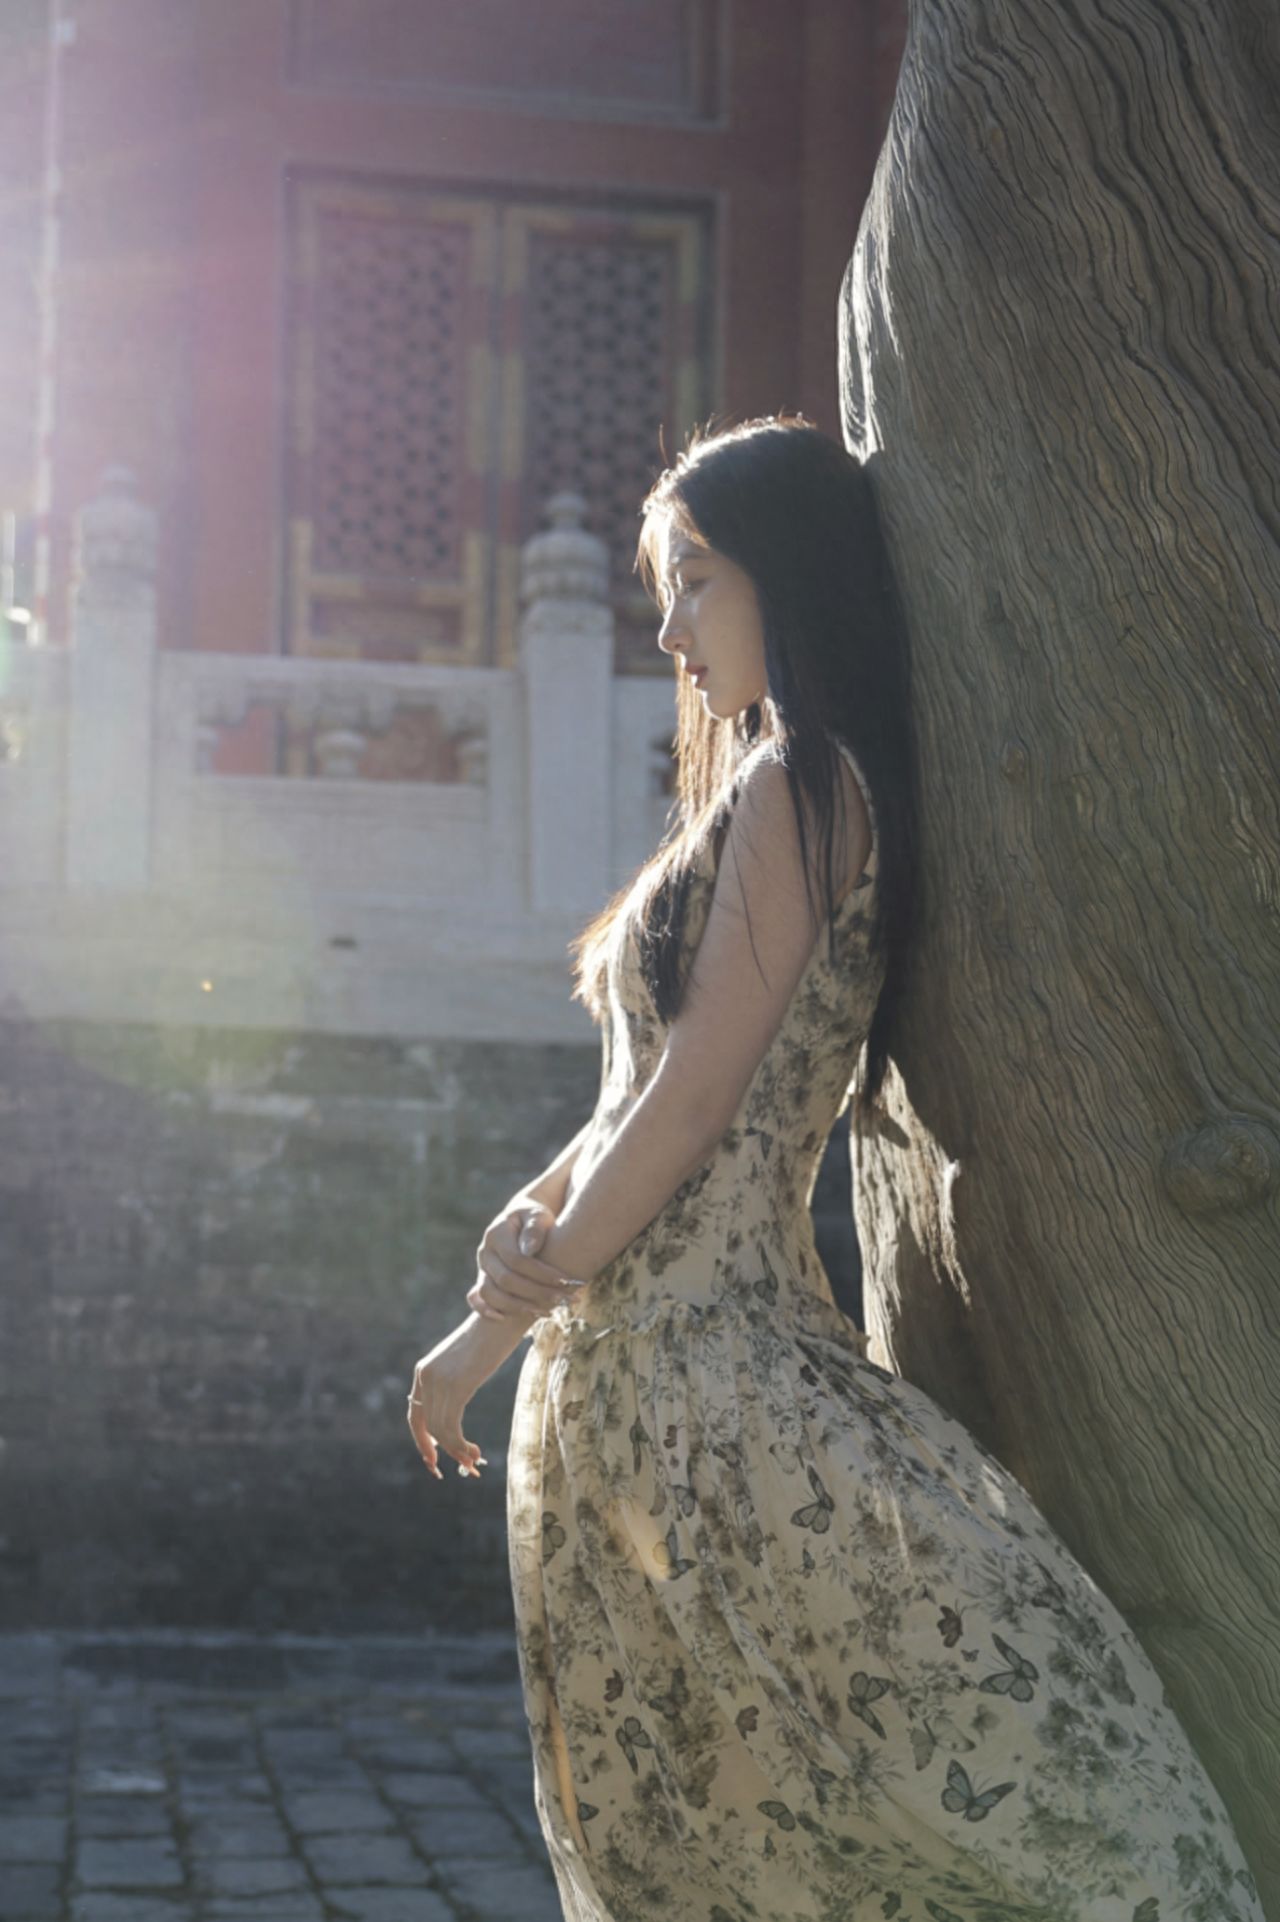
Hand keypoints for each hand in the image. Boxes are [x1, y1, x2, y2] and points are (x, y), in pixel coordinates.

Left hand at [406, 1319, 492, 1482]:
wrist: (504, 1314)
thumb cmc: (491, 1338)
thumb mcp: (464, 1364)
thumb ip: (455, 1386)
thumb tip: (455, 1423)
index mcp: (424, 1370)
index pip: (416, 1414)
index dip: (423, 1441)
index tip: (434, 1461)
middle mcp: (426, 1376)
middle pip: (429, 1426)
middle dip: (444, 1451)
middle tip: (466, 1465)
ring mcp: (439, 1380)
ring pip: (440, 1430)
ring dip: (457, 1451)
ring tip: (475, 1461)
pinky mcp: (456, 1385)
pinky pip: (451, 1426)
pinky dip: (460, 1445)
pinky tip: (475, 1451)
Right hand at [467, 1197, 586, 1321]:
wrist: (521, 1220)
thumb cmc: (534, 1216)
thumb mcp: (537, 1215)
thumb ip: (535, 1228)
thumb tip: (529, 1250)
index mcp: (496, 1234)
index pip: (517, 1260)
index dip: (541, 1273)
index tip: (565, 1280)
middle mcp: (485, 1252)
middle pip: (506, 1280)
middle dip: (536, 1293)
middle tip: (563, 1300)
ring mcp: (482, 1268)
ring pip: (491, 1294)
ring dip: (518, 1307)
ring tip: (546, 1312)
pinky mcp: (484, 1280)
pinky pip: (478, 1299)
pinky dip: (486, 1311)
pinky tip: (505, 1320)